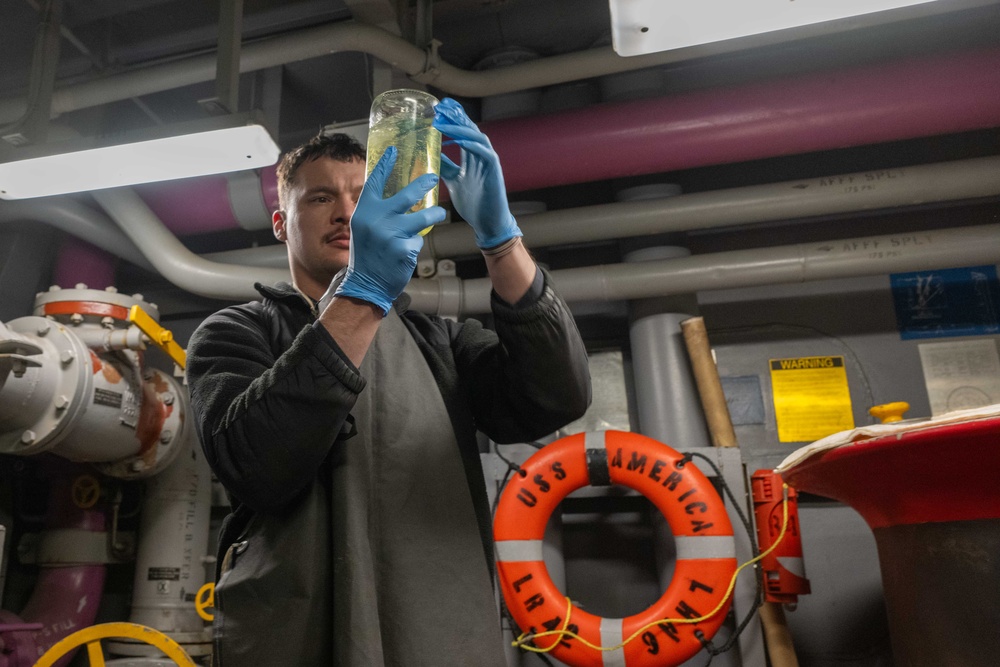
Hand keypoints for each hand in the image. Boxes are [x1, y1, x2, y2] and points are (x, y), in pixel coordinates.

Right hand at [334, 146, 445, 314]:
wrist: (366, 284)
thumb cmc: (367, 255)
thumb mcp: (364, 229)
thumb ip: (376, 212)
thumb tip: (397, 196)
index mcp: (364, 212)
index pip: (375, 182)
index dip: (384, 165)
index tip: (393, 150)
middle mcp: (377, 220)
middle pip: (407, 195)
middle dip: (424, 184)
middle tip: (433, 177)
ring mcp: (392, 234)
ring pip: (423, 217)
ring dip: (434, 214)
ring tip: (439, 212)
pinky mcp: (404, 249)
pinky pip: (418, 240)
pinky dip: (415, 244)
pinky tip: (406, 251)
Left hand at [433, 97, 521, 249]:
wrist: (487, 223)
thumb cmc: (473, 204)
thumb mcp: (453, 181)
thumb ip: (445, 166)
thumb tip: (431, 154)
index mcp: (472, 156)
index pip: (463, 131)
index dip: (453, 119)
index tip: (438, 108)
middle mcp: (481, 156)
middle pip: (470, 129)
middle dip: (456, 117)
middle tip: (440, 107)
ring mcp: (489, 163)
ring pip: (478, 137)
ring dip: (461, 128)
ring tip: (444, 123)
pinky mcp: (495, 173)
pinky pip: (487, 153)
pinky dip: (473, 145)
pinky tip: (460, 140)